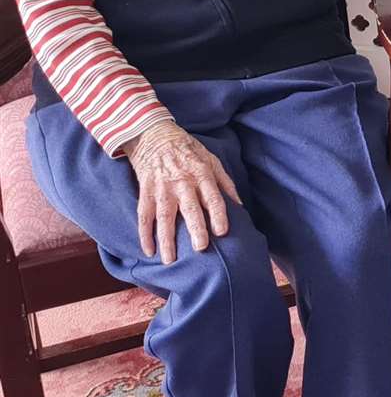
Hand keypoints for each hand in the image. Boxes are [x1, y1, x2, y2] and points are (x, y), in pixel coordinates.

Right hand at [128, 122, 239, 264]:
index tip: (222, 232)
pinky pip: (144, 216)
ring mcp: (161, 189)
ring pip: (164, 217)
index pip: (213, 197)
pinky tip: (148, 250)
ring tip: (169, 260)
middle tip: (200, 248)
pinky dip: (144, 234)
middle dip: (195, 228)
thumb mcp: (212, 160)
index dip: (219, 214)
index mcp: (202, 175)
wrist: (155, 136)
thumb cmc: (189, 151)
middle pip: (190, 209)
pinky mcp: (145, 193)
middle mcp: (182, 183)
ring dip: (166, 239)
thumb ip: (226, 183)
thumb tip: (239, 205)